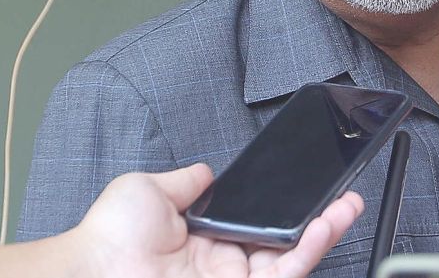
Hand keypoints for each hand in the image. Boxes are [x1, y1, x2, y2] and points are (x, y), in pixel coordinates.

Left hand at [72, 163, 363, 277]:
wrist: (91, 271)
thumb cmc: (106, 238)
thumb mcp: (149, 191)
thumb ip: (186, 181)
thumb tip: (206, 171)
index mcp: (205, 241)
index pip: (258, 224)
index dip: (286, 208)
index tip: (307, 186)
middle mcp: (223, 265)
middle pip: (283, 243)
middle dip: (318, 220)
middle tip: (344, 197)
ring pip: (290, 259)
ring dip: (322, 232)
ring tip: (347, 206)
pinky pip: (282, 273)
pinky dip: (305, 252)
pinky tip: (320, 228)